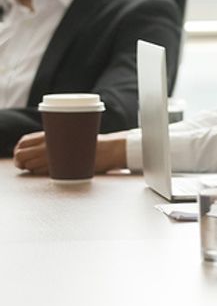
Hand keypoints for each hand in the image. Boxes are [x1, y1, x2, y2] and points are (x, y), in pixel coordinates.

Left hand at [13, 132, 128, 174]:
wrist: (108, 149)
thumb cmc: (94, 141)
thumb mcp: (75, 132)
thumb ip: (60, 136)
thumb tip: (48, 143)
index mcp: (52, 134)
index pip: (24, 141)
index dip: (19, 148)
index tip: (22, 151)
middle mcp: (49, 146)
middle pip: (22, 154)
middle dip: (20, 160)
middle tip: (26, 162)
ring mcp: (53, 158)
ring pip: (30, 165)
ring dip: (30, 167)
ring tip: (38, 165)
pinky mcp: (59, 169)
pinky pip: (41, 173)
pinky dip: (39, 173)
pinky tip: (46, 170)